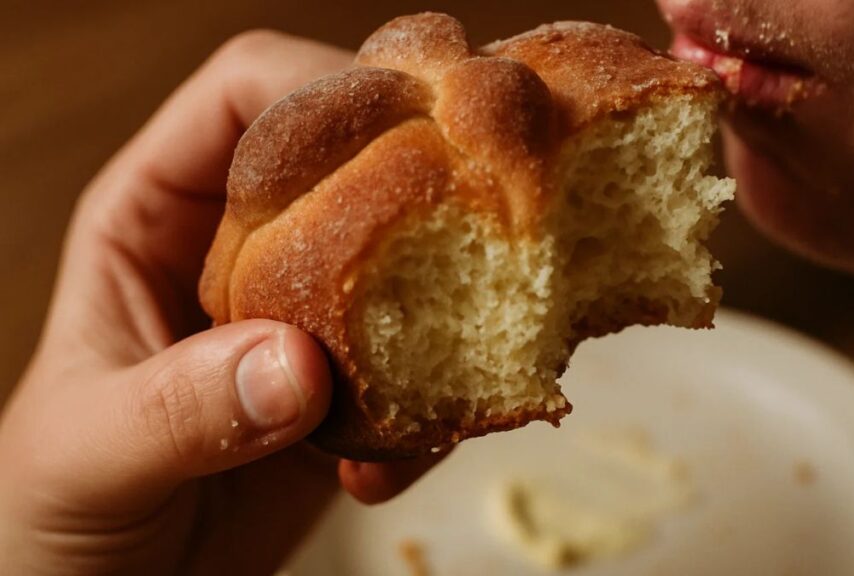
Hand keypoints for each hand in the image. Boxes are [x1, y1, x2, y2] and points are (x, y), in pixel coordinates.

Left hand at [0, 30, 444, 575]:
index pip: (247, 95)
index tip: (401, 134)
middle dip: (420, 192)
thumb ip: (175, 408)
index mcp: (160, 213)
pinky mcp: (348, 397)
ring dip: (441, 322)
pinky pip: (420, 376)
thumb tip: (296, 366)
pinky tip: (376, 479)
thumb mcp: (84, 453)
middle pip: (352, 167)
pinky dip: (427, 420)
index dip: (323, 89)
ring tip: (430, 394)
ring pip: (407, 273)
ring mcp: (305, 323)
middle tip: (476, 237)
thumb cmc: (42, 512)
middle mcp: (244, 252)